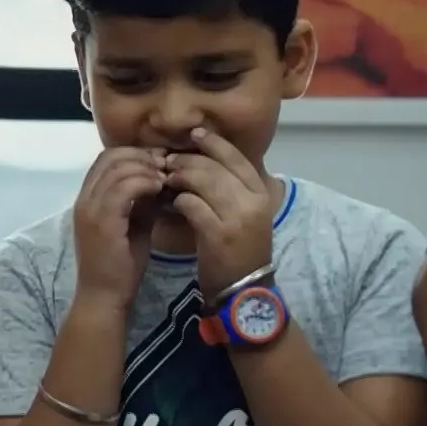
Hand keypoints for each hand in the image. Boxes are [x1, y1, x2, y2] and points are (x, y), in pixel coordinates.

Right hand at [72, 146, 167, 310]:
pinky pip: (123, 187)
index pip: (106, 159)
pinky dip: (144, 182)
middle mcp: (84, 198)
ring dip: (146, 168)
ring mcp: (90, 208)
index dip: (134, 154)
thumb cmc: (120, 266)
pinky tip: (160, 188)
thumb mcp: (134, 226)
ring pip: (117, 168)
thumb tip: (161, 181)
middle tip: (166, 166)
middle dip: (142, 156)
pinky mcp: (102, 220)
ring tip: (165, 177)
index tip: (160, 163)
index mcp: (88, 199)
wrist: (104, 296)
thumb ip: (142, 203)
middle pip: (110, 157)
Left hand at [162, 127, 276, 295]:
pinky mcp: (218, 234)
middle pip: (214, 166)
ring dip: (178, 177)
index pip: (237, 157)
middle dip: (187, 160)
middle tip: (167, 161)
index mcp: (261, 193)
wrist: (244, 291)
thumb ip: (230, 189)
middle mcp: (253, 201)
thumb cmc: (239, 251)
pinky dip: (176, 200)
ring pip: (202, 181)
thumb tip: (202, 162)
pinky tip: (170, 203)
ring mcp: (237, 217)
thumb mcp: (243, 215)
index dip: (214, 143)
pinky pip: (191, 204)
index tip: (194, 134)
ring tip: (165, 179)